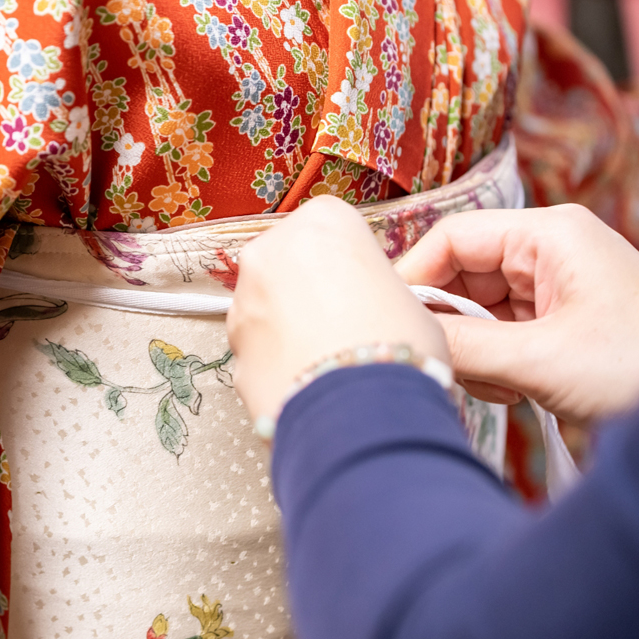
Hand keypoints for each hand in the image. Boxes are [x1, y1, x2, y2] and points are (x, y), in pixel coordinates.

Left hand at [227, 196, 448, 422]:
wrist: (359, 415)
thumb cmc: (399, 346)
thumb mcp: (408, 300)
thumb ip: (372, 286)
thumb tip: (363, 304)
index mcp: (320, 223)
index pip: (334, 226)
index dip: (353, 260)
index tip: (366, 285)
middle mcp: (269, 251)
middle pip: (291, 260)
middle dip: (311, 287)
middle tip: (348, 323)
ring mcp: (242, 300)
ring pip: (268, 303)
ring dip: (290, 323)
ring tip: (330, 358)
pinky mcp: (230, 347)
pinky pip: (258, 344)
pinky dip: (276, 358)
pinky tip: (308, 380)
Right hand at [394, 204, 638, 422]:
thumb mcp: (540, 359)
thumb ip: (462, 346)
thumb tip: (398, 340)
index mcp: (549, 235)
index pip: (451, 238)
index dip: (414, 278)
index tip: (393, 325)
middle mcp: (549, 252)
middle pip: (460, 275)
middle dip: (450, 325)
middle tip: (451, 370)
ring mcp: (556, 288)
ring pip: (477, 310)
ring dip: (474, 352)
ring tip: (500, 387)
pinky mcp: (560, 322)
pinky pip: (501, 333)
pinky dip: (495, 364)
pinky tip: (515, 392)